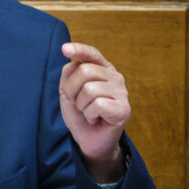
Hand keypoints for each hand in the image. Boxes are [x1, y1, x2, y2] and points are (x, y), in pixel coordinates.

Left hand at [59, 42, 129, 181]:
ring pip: (90, 89)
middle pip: (85, 71)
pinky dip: (89, 115)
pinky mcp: (124, 109)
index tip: (64, 49)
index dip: (79, 49)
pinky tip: (95, 119)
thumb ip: (69, 75)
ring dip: (81, 105)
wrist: (88, 140)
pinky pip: (97, 105)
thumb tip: (72, 63)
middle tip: (77, 103)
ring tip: (87, 112)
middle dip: (72, 89)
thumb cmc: (80, 114)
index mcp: (102, 70)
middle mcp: (115, 77)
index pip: (92, 54)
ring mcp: (122, 92)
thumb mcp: (68, 92)